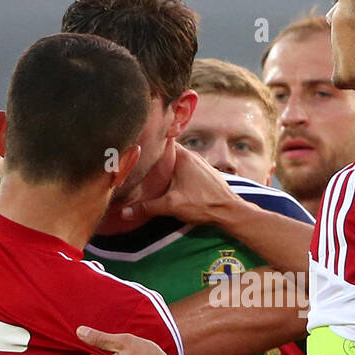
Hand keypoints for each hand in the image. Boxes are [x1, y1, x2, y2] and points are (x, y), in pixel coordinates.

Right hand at [120, 143, 245, 226]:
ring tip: (150, 173)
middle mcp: (192, 155)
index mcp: (183, 156)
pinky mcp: (206, 173)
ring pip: (178, 160)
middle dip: (154, 157)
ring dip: (166, 165)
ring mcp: (201, 163)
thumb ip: (147, 207)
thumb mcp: (171, 206)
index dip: (148, 144)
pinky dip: (177, 172)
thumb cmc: (204, 204)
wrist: (231, 212)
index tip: (135, 147)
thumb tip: (124, 212)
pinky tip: (170, 182)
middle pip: (168, 152)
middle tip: (138, 163)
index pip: (161, 141)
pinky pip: (186, 167)